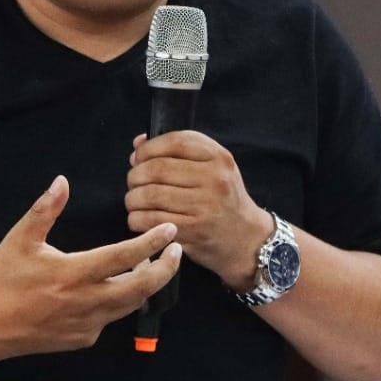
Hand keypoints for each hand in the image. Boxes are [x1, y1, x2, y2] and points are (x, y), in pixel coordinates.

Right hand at [0, 175, 181, 361]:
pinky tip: (117, 287)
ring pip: (130, 305)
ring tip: (152, 265)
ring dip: (146, 285)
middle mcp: (85, 302)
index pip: (124, 256)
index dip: (152, 243)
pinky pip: (111, 318)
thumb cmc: (1, 279)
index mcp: (72, 273)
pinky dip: (121, 301)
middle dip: (165, 269)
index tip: (170, 231)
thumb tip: (62, 181)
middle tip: (176, 251)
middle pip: (141, 288)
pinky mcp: (83, 338)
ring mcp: (86, 324)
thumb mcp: (19, 240)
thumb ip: (44, 210)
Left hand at [126, 131, 270, 290]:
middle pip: (158, 168)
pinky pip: (152, 220)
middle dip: (135, 175)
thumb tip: (138, 146)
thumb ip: (178, 153)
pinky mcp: (194, 230)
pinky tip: (138, 219)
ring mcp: (205, 205)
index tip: (138, 158)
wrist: (247, 239)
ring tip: (134, 201)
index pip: (175, 142)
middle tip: (133, 183)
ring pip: (151, 194)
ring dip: (133, 198)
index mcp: (219, 158)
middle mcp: (215, 179)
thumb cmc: (223, 200)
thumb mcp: (212, 168)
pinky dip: (137, 219)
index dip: (148, 149)